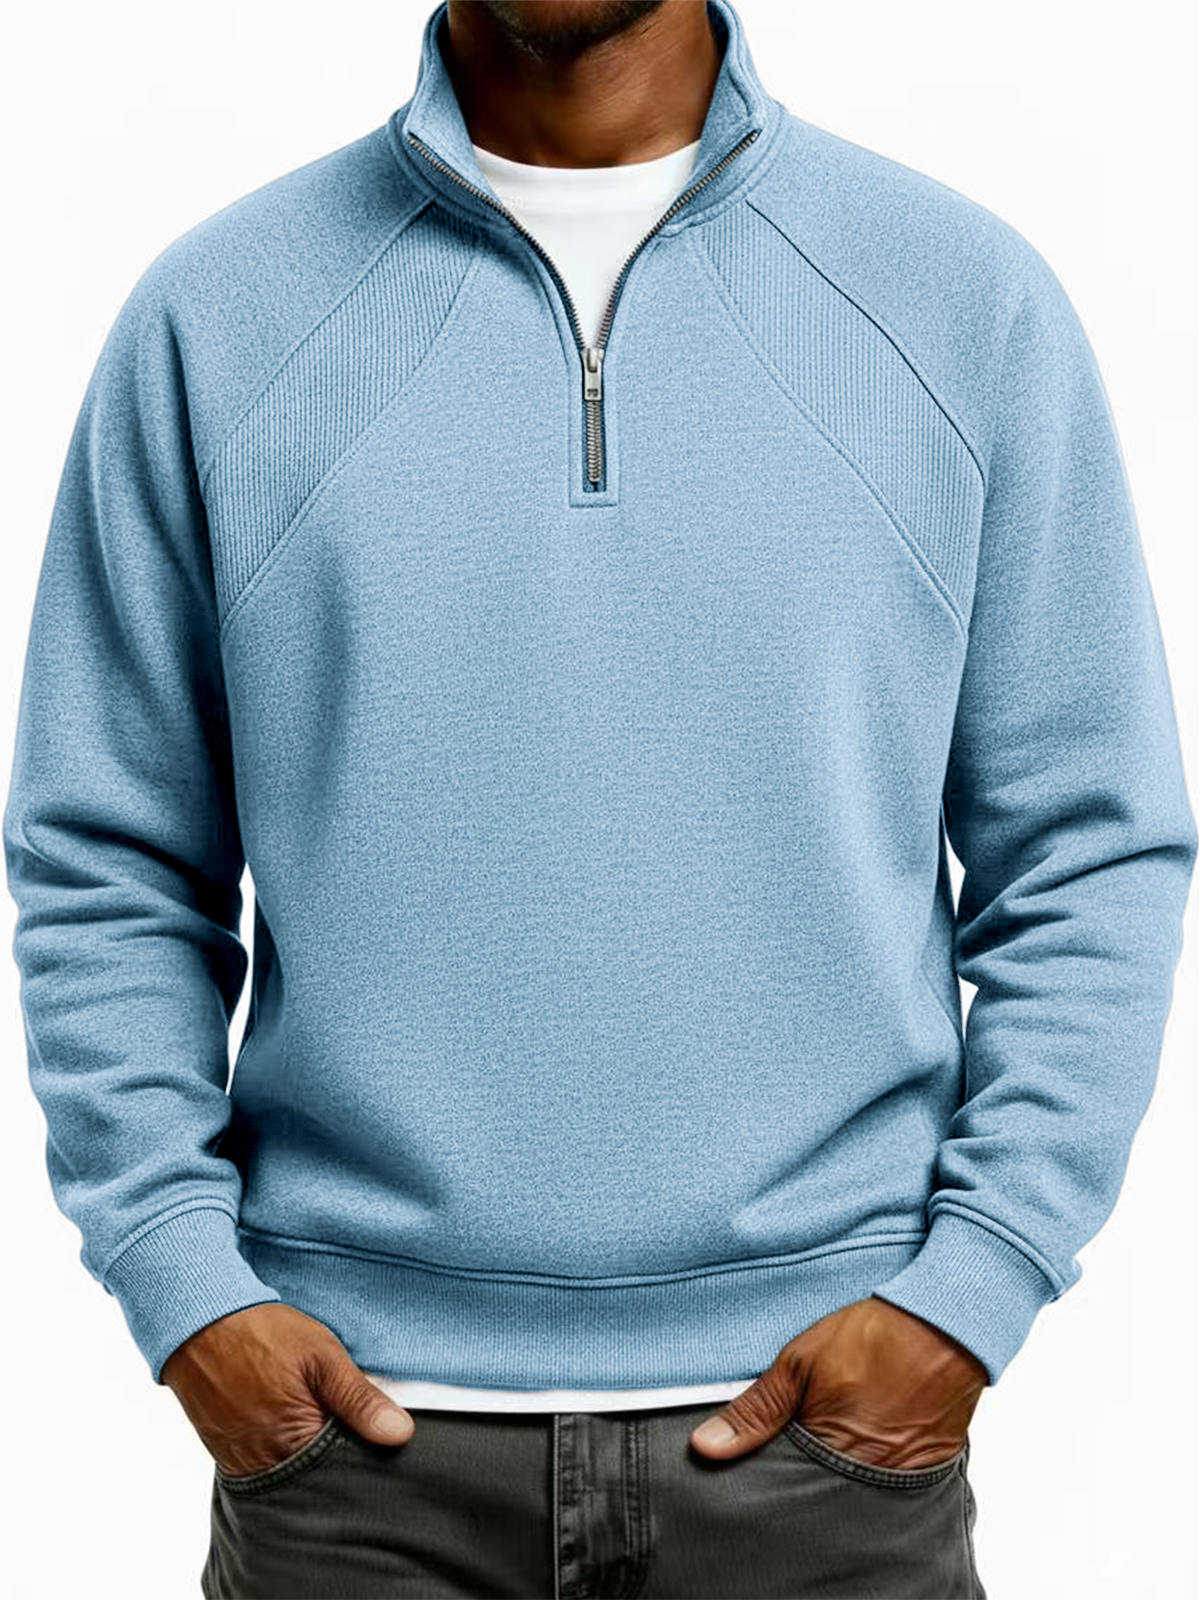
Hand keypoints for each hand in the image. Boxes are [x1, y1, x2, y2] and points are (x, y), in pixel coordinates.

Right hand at [160, 1302, 413, 1475]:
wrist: (200, 1323)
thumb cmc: (264, 1334)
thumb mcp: (322, 1356)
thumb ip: (359, 1399)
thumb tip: (400, 1435)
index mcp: (297, 1443)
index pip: (347, 1472)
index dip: (366, 1455)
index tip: (382, 1440)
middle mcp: (268, 1466)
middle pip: (319, 1480)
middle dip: (340, 1461)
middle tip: (349, 1426)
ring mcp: (245, 1466)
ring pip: (294, 1478)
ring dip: (312, 1460)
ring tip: (321, 1423)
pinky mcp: (229, 1459)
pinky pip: (267, 1470)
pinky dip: (286, 1456)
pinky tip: (296, 1429)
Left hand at [689, 1295, 987, 1469]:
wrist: (945, 1326)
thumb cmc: (872, 1337)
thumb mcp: (800, 1363)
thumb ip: (756, 1410)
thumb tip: (707, 1448)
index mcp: (826, 1452)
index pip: (778, 1488)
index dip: (762, 1475)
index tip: (744, 1466)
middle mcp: (861, 1477)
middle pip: (811, 1497)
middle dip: (795, 1481)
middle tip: (790, 1450)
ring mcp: (893, 1481)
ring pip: (844, 1496)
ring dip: (829, 1477)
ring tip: (825, 1444)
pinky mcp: (918, 1477)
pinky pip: (880, 1489)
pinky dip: (864, 1472)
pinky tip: (856, 1446)